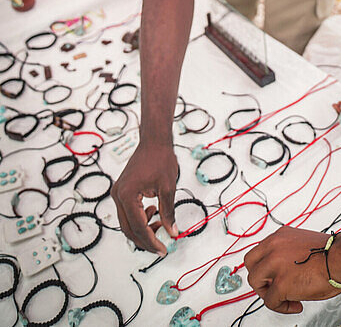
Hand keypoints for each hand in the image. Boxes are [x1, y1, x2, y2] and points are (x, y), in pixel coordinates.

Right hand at [112, 140, 177, 254]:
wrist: (154, 141)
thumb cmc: (160, 158)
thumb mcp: (168, 188)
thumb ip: (168, 212)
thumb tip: (172, 232)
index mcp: (127, 195)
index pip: (138, 227)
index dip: (151, 241)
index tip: (163, 249)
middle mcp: (118, 195)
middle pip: (128, 229)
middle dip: (145, 240)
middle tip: (161, 246)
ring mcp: (118, 193)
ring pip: (127, 222)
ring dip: (142, 229)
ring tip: (160, 225)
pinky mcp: (122, 191)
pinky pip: (128, 212)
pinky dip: (139, 218)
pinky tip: (153, 212)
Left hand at [244, 227, 340, 313]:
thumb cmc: (330, 253)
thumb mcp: (301, 243)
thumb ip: (287, 251)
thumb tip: (284, 268)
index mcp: (279, 236)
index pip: (259, 251)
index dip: (264, 267)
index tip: (273, 276)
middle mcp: (274, 247)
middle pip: (251, 264)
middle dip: (261, 279)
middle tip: (274, 288)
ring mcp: (275, 264)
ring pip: (255, 281)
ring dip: (268, 294)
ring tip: (284, 298)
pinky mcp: (281, 283)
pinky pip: (270, 301)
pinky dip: (282, 307)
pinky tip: (296, 304)